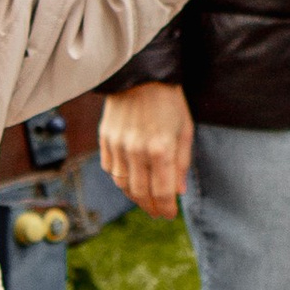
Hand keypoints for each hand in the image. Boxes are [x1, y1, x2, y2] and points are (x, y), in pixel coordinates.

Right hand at [99, 78, 193, 218]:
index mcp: (161, 149)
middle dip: (150, 207)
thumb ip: (182, 163)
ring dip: (134, 197)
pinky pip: (110, 169)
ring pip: (122, 184)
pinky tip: (130, 180)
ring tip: (144, 199)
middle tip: (156, 212)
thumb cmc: (169, 101)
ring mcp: (118, 145)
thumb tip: (178, 192)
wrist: (141, 74)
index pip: (162, 192)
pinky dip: (120, 179)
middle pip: (140, 193)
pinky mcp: (105, 139)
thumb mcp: (184, 130)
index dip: (166, 208)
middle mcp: (137, 151)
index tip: (169, 215)